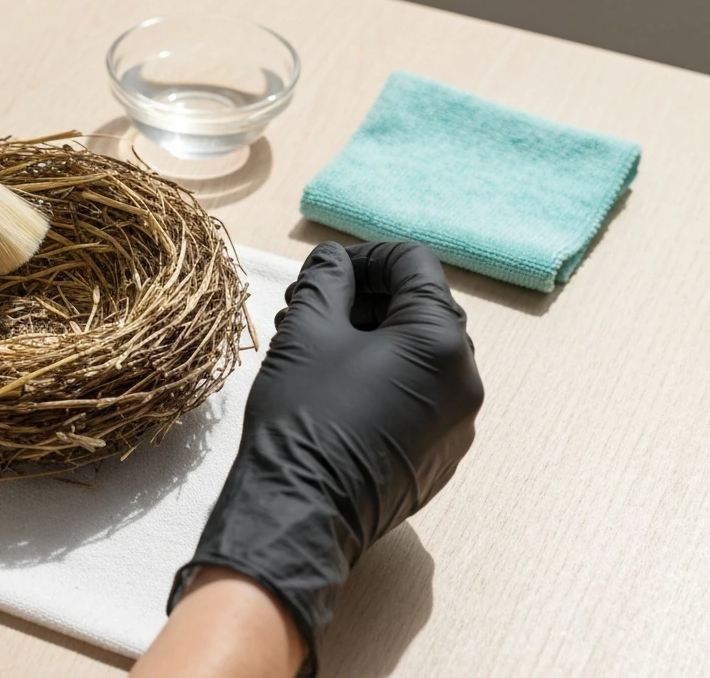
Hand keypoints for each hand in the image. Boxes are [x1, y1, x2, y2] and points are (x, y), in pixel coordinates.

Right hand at [171, 241, 482, 675]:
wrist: (301, 510)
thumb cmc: (304, 414)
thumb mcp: (306, 330)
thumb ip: (325, 280)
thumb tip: (334, 261)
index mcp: (439, 340)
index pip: (413, 263)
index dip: (364, 256)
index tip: (324, 272)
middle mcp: (465, 379)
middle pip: (422, 309)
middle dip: (367, 300)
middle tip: (313, 310)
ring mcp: (458, 423)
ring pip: (420, 356)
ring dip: (374, 339)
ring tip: (320, 349)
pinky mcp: (442, 456)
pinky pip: (422, 397)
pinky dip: (387, 379)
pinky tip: (340, 391)